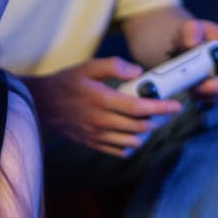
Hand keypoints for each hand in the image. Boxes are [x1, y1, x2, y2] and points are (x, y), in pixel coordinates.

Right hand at [28, 58, 181, 156]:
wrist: (41, 103)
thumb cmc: (65, 83)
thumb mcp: (87, 67)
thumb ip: (113, 66)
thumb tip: (137, 71)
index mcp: (102, 100)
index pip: (139, 106)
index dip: (162, 107)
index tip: (176, 105)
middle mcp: (101, 120)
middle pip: (140, 126)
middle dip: (157, 119)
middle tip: (163, 111)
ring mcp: (96, 135)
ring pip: (132, 141)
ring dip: (145, 133)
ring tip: (148, 122)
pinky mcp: (92, 143)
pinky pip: (118, 151)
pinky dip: (130, 146)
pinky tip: (132, 136)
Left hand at [175, 18, 217, 99]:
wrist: (180, 49)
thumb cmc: (189, 36)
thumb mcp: (188, 28)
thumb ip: (190, 31)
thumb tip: (191, 44)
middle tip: (203, 85)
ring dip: (207, 92)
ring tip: (191, 84)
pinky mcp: (215, 92)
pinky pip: (213, 100)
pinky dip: (201, 97)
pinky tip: (191, 89)